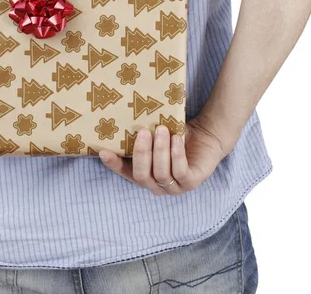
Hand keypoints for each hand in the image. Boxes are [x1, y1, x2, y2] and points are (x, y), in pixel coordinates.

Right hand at [99, 114, 235, 195]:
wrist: (206, 136)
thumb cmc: (175, 135)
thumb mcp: (156, 136)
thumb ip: (141, 137)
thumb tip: (119, 122)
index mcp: (145, 175)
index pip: (125, 172)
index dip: (114, 165)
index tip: (104, 151)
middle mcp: (157, 185)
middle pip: (142, 175)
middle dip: (142, 153)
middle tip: (143, 132)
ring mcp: (174, 187)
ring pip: (161, 173)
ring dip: (160, 150)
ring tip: (161, 130)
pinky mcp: (192, 182)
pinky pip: (180, 171)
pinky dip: (176, 154)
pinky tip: (176, 139)